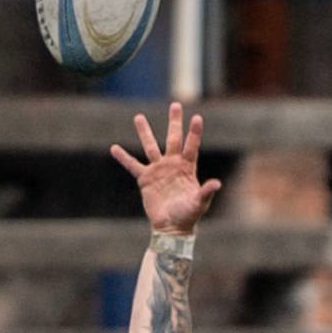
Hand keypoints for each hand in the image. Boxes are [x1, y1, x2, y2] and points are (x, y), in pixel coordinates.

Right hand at [109, 101, 222, 235]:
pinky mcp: (145, 179)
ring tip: (138, 117)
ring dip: (144, 132)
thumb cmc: (188, 216)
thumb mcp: (199, 204)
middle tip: (175, 105)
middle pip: (173, 139)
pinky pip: (132, 166)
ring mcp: (158, 170)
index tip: (196, 117)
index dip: (194, 133)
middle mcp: (173, 165)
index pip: (191, 146)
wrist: (172, 228)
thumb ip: (206, 192)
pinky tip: (114, 148)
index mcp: (187, 168)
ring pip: (150, 147)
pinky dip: (123, 158)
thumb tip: (217, 183)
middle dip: (174, 122)